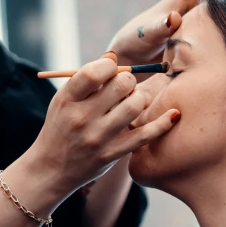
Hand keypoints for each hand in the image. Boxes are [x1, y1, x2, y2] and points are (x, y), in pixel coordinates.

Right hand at [26, 56, 179, 202]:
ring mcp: (98, 137)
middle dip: (128, 80)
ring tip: (134, 102)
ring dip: (140, 98)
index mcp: (67, 100)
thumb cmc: (61, 126)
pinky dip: (163, 123)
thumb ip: (86, 79)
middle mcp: (82, 118)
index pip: (94, 72)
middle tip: (125, 86)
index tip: (111, 70)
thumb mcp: (64, 100)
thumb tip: (113, 57)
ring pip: (135, 106)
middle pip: (121, 85)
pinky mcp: (112, 154)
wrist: (51, 169)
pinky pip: (145, 135)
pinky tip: (174, 114)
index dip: (109, 66)